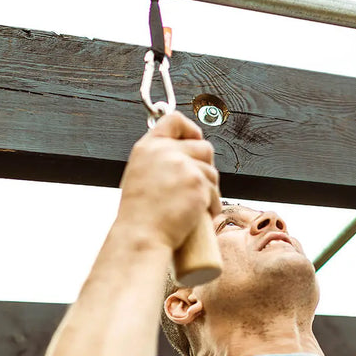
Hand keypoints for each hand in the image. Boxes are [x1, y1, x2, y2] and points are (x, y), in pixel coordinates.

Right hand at [115, 112, 220, 250]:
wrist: (141, 235)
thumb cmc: (140, 215)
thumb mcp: (141, 175)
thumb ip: (159, 160)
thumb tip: (184, 155)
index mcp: (148, 147)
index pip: (174, 120)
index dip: (190, 129)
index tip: (195, 140)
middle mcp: (165, 151)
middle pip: (203, 146)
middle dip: (205, 167)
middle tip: (196, 187)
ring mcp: (183, 166)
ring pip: (212, 172)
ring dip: (209, 189)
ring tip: (193, 205)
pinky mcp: (198, 183)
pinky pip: (216, 193)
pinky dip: (212, 206)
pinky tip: (200, 215)